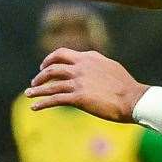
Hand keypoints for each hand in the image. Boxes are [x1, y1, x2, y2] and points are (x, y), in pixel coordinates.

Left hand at [27, 49, 143, 121]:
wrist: (133, 99)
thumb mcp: (111, 67)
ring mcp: (78, 82)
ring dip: (37, 90)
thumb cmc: (126, 86)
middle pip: (52, 67)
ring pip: (51, 84)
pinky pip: (55, 99)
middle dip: (41, 75)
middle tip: (34, 82)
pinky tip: (34, 107)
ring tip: (28, 95)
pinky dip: (42, 103)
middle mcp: (81, 67)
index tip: (44, 66)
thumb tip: (92, 65)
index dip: (50, 59)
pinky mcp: (78, 97)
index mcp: (88, 57)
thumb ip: (97, 64)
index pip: (62, 53)